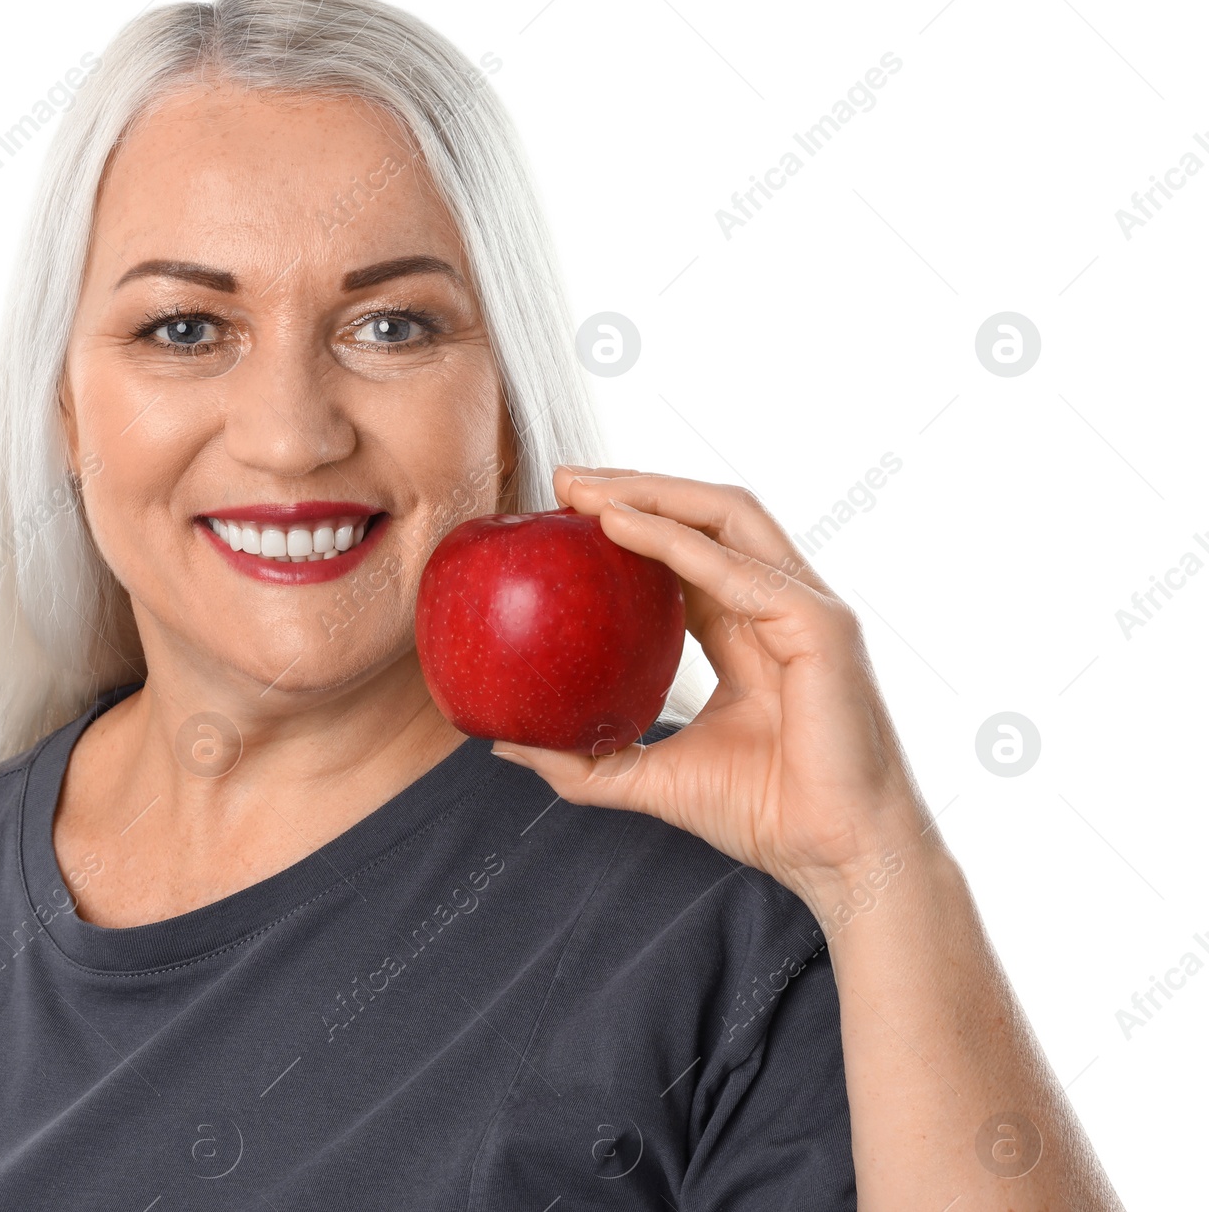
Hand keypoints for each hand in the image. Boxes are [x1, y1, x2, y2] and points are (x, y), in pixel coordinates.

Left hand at [490, 465, 936, 905]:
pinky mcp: (820, 624)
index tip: (559, 511)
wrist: (836, 858)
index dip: (628, 523)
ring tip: (586, 491)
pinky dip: (677, 542)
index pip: (686, 551)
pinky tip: (621, 529)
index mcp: (747, 629)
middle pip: (707, 515)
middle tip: (562, 480)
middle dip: (636, 487)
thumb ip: (581, 760)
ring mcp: (805, 607)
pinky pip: (738, 569)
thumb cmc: (764, 815)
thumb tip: (501, 743)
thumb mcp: (649, 777)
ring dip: (653, 493)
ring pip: (727, 517)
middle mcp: (779, 603)